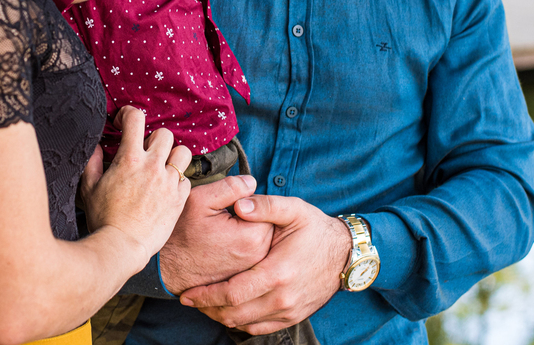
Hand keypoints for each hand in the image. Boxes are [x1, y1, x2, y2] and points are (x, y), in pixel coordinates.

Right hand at [79, 107, 190, 264]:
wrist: (123, 247)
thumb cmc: (104, 219)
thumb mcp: (89, 188)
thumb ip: (92, 162)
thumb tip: (95, 146)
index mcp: (129, 159)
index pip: (135, 118)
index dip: (128, 114)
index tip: (123, 124)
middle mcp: (153, 166)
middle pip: (164, 133)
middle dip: (153, 139)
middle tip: (144, 152)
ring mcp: (169, 182)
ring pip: (183, 153)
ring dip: (172, 156)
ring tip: (161, 167)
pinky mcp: (180, 199)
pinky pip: (187, 179)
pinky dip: (178, 180)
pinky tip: (166, 189)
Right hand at [158, 176, 272, 293]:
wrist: (164, 269)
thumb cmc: (180, 233)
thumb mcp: (201, 200)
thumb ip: (231, 187)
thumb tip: (252, 182)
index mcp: (253, 236)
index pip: (269, 208)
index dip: (251, 201)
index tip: (232, 204)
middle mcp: (258, 257)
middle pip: (268, 224)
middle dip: (253, 216)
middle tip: (227, 216)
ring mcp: (252, 270)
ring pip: (261, 239)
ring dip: (249, 231)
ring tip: (224, 231)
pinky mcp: (244, 277)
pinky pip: (253, 254)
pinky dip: (243, 246)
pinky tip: (223, 245)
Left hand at [178, 195, 351, 334]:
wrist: (346, 254)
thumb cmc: (316, 229)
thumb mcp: (293, 210)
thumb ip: (265, 206)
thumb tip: (239, 204)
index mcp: (277, 272)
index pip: (232, 293)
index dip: (206, 295)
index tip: (187, 293)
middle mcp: (282, 298)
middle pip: (234, 313)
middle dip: (208, 308)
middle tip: (190, 299)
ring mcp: (289, 311)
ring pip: (245, 324)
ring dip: (221, 317)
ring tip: (204, 305)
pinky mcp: (294, 317)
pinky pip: (260, 328)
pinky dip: (241, 323)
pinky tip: (229, 311)